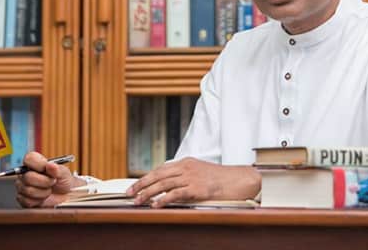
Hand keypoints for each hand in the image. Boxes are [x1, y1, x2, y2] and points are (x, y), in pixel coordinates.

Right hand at [15, 151, 85, 207]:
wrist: (65, 195)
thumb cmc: (63, 180)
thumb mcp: (64, 173)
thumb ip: (57, 169)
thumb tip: (50, 165)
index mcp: (35, 162)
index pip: (29, 159)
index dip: (38, 164)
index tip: (47, 169)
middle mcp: (26, 173)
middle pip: (28, 177)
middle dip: (45, 182)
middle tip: (53, 182)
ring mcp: (22, 186)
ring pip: (28, 190)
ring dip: (43, 192)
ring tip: (49, 190)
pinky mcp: (23, 199)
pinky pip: (27, 201)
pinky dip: (39, 201)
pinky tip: (43, 197)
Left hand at [125, 157, 260, 207]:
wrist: (238, 181)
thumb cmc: (221, 179)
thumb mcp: (200, 172)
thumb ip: (185, 176)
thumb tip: (168, 187)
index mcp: (186, 162)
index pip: (161, 169)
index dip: (146, 177)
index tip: (134, 185)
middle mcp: (187, 168)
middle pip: (158, 175)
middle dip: (141, 184)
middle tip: (129, 193)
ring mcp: (192, 177)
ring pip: (164, 184)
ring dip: (148, 193)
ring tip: (137, 201)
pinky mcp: (197, 188)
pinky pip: (176, 194)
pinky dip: (163, 199)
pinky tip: (155, 205)